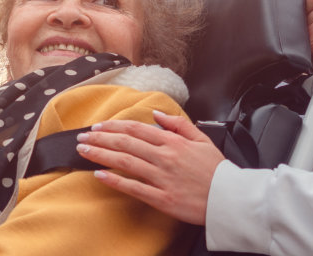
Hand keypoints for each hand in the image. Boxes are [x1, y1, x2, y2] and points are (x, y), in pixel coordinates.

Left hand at [76, 111, 223, 225]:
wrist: (230, 199)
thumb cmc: (217, 172)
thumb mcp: (203, 139)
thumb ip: (179, 125)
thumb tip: (157, 114)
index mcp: (174, 142)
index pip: (137, 129)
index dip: (114, 126)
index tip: (98, 126)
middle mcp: (165, 157)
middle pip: (126, 143)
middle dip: (100, 138)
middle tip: (82, 137)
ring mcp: (162, 178)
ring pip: (125, 162)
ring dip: (101, 154)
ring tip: (84, 150)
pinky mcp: (162, 198)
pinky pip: (134, 187)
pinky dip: (115, 180)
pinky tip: (100, 175)